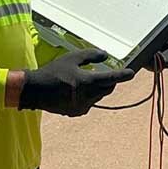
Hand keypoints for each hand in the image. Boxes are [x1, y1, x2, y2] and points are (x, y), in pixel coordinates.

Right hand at [18, 49, 134, 115]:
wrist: (35, 91)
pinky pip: (89, 104)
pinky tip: (79, 91)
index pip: (111, 79)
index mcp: (87, 82)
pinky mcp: (76, 112)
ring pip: (99, 97)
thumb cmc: (53, 72)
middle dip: (110, 82)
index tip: (132, 73)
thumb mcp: (72, 58)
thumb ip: (90, 56)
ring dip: (99, 89)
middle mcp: (88, 97)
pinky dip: (89, 97)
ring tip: (90, 81)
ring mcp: (82, 106)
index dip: (123, 75)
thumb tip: (105, 56)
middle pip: (107, 89)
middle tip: (109, 75)